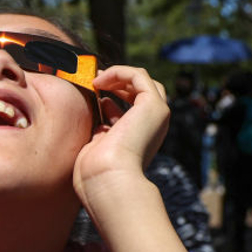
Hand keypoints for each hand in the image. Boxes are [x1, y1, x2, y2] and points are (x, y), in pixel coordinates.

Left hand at [73, 65, 169, 200]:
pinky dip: (119, 72)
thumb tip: (100, 115)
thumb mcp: (99, 146)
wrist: (108, 180)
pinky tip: (99, 81)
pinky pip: (138, 75)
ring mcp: (156, 114)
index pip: (133, 107)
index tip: (95, 93)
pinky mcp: (153, 105)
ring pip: (142, 80)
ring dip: (118, 74)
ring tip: (96, 80)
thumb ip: (102, 130)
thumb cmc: (97, 172)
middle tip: (95, 81)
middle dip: (118, 81)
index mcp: (141, 137)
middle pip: (142, 90)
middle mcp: (152, 126)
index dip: (115, 96)